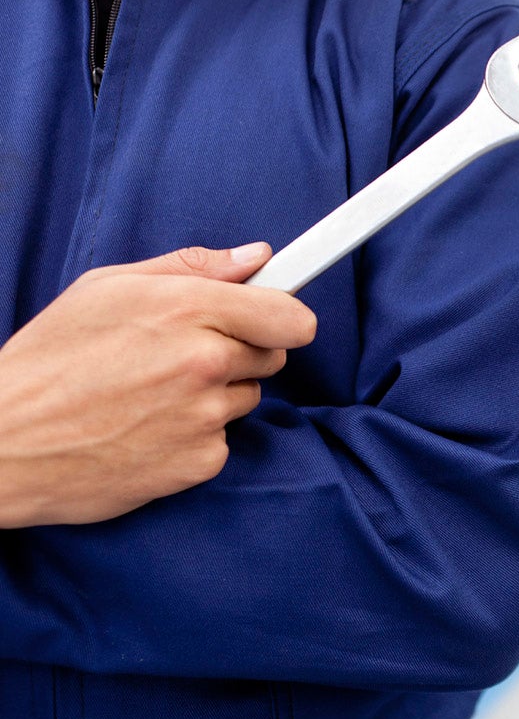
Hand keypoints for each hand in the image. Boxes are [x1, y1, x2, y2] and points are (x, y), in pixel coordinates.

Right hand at [0, 244, 316, 527]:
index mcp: (188, 310)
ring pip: (246, 398)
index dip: (286, 317)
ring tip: (151, 395)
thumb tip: (256, 255)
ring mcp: (205, 417)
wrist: (4, 445)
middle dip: (240, 352)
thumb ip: (193, 267)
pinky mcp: (200, 463)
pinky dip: (195, 437)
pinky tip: (147, 430)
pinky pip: (222, 440)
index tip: (277, 320)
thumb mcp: (107, 289)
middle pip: (272, 355)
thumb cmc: (50, 360)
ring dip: (215, 395)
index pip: (290, 317)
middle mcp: (206, 362)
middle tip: (182, 356)